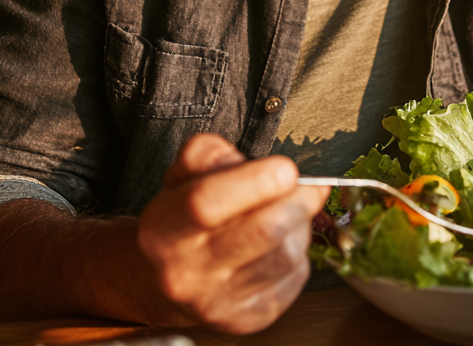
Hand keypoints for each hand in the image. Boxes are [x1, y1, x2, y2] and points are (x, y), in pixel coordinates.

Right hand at [137, 133, 328, 333]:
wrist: (168, 279)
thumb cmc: (184, 219)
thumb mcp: (181, 176)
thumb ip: (208, 154)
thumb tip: (255, 161)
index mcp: (164, 228)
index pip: (208, 202)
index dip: (256, 180)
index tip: (285, 168)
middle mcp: (185, 271)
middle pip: (262, 230)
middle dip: (298, 200)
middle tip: (308, 186)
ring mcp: (214, 302)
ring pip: (284, 254)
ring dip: (301, 226)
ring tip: (291, 212)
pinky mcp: (243, 319)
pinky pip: (292, 278)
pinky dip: (299, 254)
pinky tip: (283, 242)